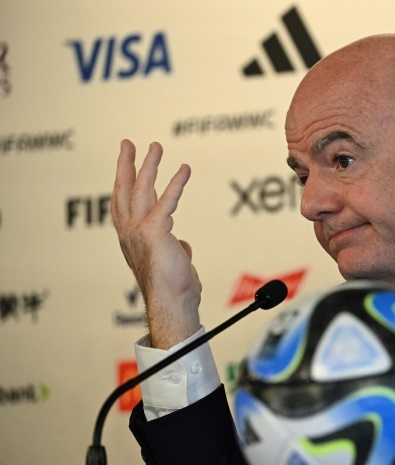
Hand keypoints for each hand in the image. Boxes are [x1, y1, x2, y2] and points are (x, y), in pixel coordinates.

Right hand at [111, 140, 200, 348]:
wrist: (172, 303)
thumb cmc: (173, 289)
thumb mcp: (172, 263)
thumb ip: (173, 248)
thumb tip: (182, 245)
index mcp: (131, 239)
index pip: (123, 205)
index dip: (123, 183)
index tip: (125, 165)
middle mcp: (129, 233)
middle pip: (124, 191)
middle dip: (126, 165)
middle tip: (128, 143)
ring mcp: (139, 232)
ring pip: (141, 190)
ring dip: (149, 165)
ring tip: (155, 146)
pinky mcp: (155, 232)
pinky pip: (167, 201)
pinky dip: (177, 183)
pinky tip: (184, 169)